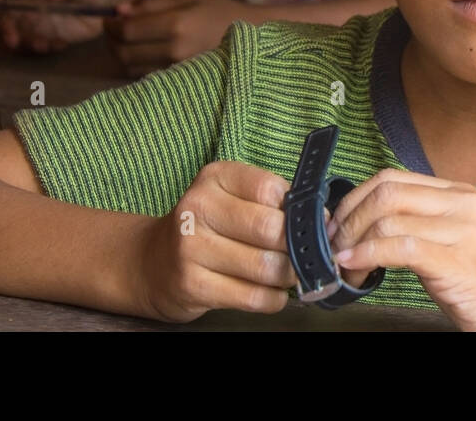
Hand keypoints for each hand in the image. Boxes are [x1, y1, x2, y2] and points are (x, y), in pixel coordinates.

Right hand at [0, 0, 112, 52]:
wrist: (107, 4)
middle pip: (3, 11)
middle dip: (4, 26)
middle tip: (12, 39)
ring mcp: (32, 16)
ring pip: (14, 30)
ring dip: (21, 40)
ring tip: (39, 45)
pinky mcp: (42, 33)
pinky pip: (32, 42)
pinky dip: (39, 46)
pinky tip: (55, 45)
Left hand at [104, 0, 257, 76]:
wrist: (251, 37)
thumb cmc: (218, 10)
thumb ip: (151, 2)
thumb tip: (118, 11)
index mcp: (176, 24)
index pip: (126, 31)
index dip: (110, 26)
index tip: (108, 19)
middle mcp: (174, 51)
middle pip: (123, 53)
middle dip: (111, 42)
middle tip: (113, 32)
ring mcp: (178, 70)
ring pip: (130, 69)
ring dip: (121, 55)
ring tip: (126, 42)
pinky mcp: (180, 82)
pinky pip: (145, 77)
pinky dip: (135, 66)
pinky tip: (142, 54)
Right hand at [136, 161, 299, 321]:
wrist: (152, 262)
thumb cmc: (208, 226)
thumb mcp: (232, 197)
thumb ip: (272, 202)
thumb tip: (323, 221)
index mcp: (215, 177)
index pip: (272, 189)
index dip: (300, 209)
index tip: (312, 222)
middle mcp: (199, 208)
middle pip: (271, 230)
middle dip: (297, 246)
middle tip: (304, 253)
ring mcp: (191, 249)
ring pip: (266, 267)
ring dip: (288, 275)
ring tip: (289, 273)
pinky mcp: (193, 286)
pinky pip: (253, 297)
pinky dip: (274, 298)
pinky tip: (272, 292)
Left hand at [327, 168, 475, 330]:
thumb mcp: (452, 240)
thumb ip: (418, 223)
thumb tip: (361, 222)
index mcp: (460, 194)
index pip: (393, 178)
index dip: (354, 200)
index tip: (336, 226)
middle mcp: (463, 204)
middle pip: (386, 192)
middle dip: (347, 220)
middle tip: (334, 247)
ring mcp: (464, 231)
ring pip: (388, 218)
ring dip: (353, 245)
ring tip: (345, 269)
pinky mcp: (460, 262)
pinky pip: (401, 247)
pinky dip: (368, 257)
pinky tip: (356, 269)